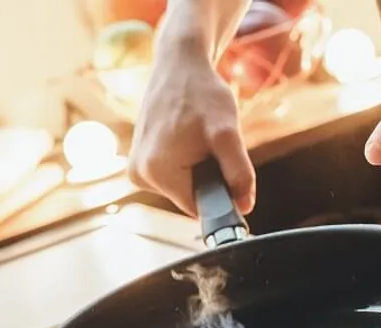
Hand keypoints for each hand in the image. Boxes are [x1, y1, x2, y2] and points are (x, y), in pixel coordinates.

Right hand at [128, 34, 254, 215]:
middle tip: (211, 145)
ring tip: (197, 138)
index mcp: (157, 173)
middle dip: (209, 177)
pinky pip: (173, 176)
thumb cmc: (203, 94)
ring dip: (198, 169)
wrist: (179, 65)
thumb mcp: (228, 133)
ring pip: (184, 187)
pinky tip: (186, 138)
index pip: (201, 208)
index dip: (222, 194)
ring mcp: (136, 169)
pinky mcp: (138, 161)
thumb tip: (245, 206)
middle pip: (191, 197)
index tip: (227, 169)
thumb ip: (239, 172)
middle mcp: (139, 175)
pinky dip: (186, 162)